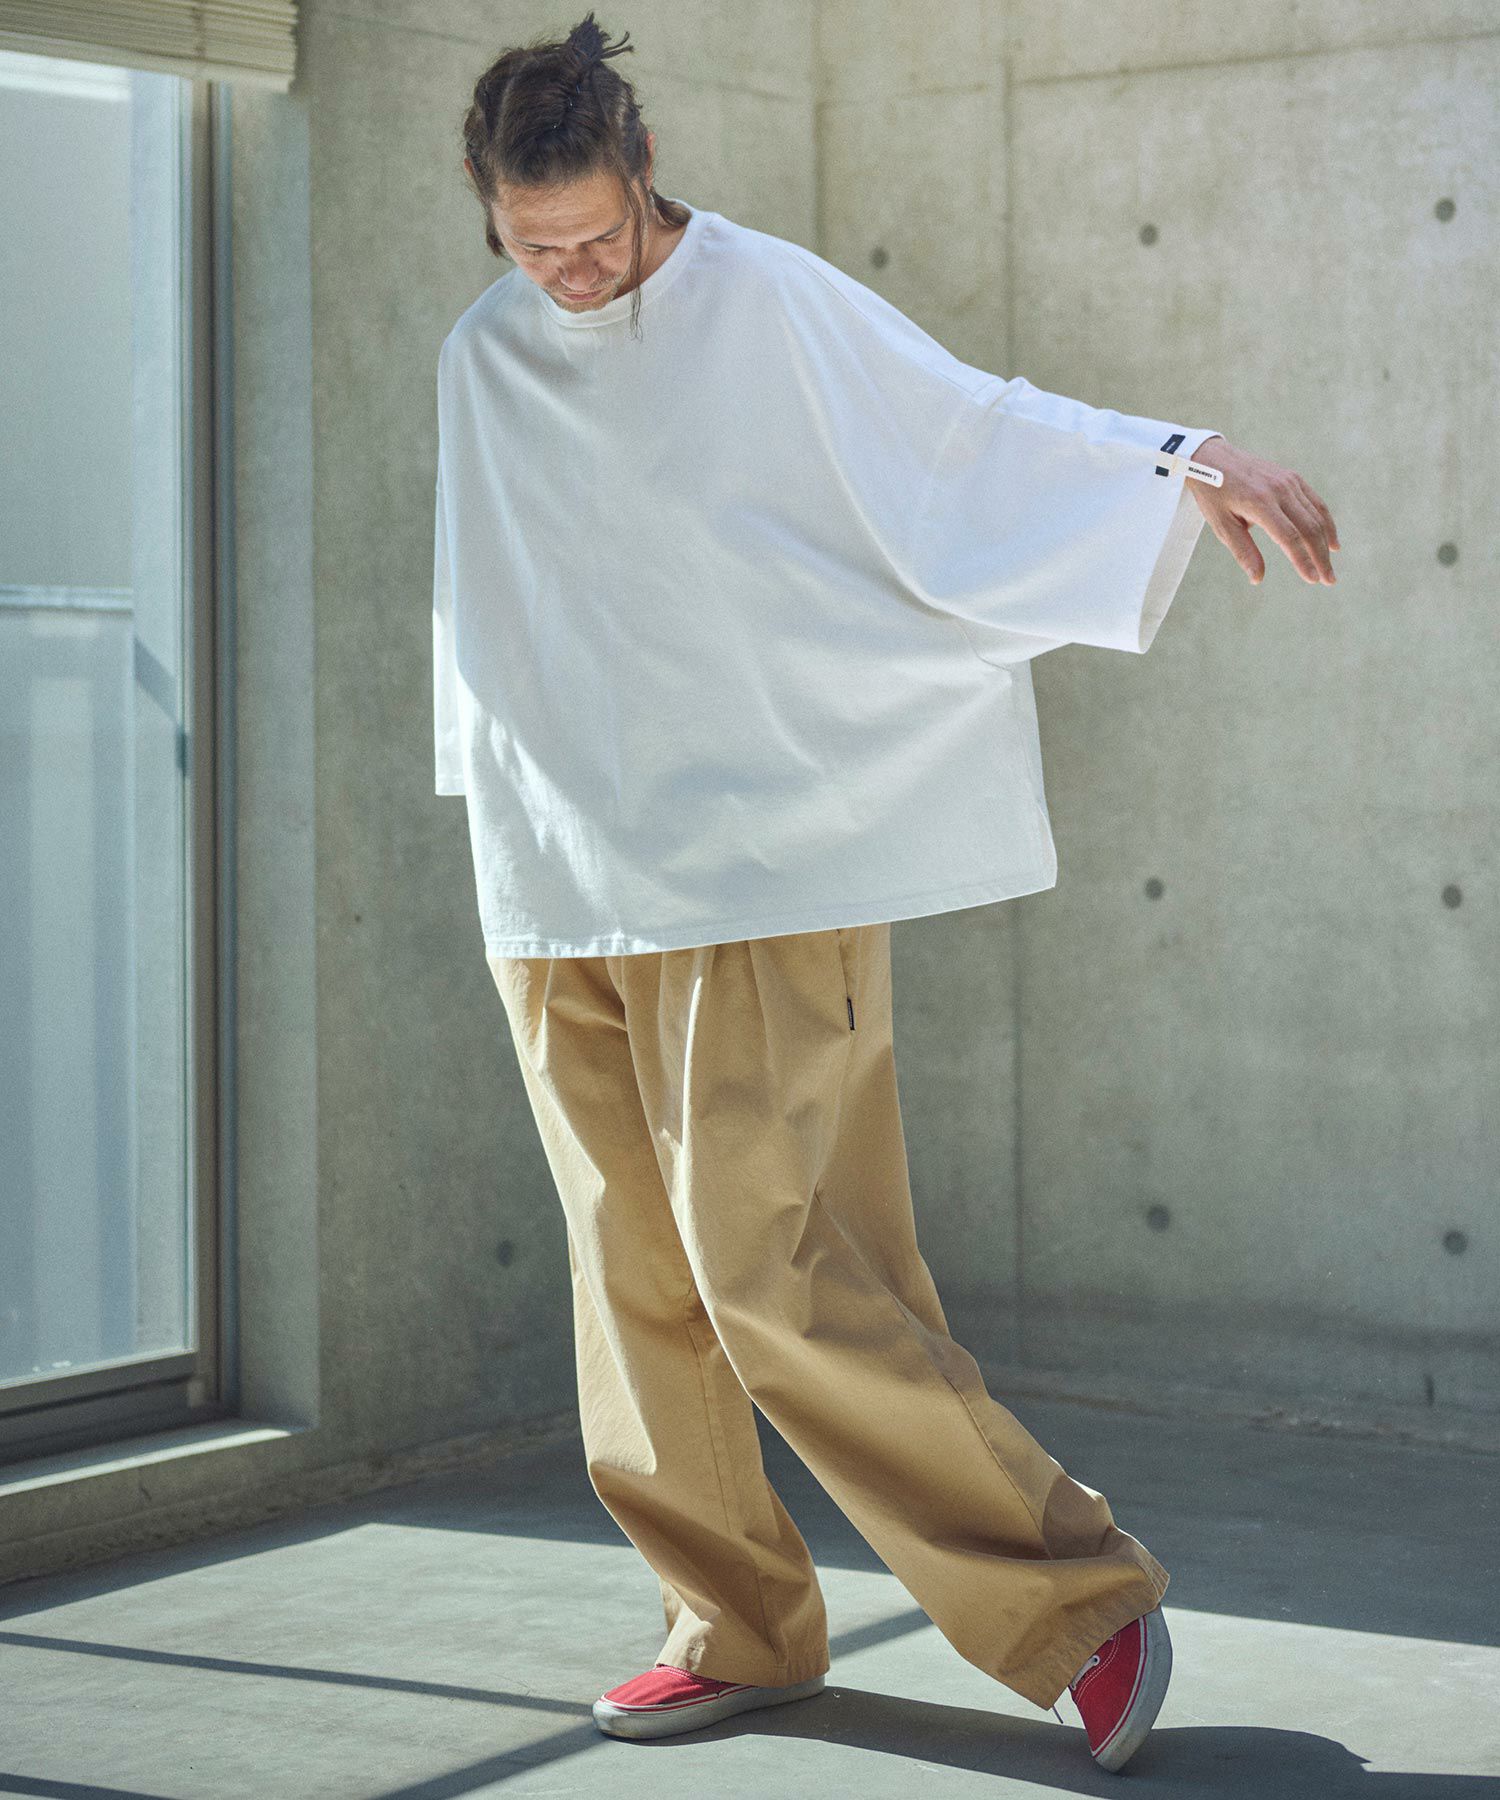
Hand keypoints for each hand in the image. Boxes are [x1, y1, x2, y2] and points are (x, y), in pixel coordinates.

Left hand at [1187, 436, 1339, 585]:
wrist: (1213, 458)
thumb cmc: (1214, 494)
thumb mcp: (1221, 525)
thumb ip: (1243, 551)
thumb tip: (1258, 579)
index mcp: (1260, 502)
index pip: (1289, 537)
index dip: (1303, 560)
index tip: (1313, 579)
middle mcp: (1280, 490)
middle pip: (1309, 527)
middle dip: (1321, 556)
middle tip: (1329, 580)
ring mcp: (1289, 481)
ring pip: (1316, 515)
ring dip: (1326, 542)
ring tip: (1329, 566)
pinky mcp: (1293, 478)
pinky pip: (1315, 502)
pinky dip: (1325, 522)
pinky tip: (1330, 540)